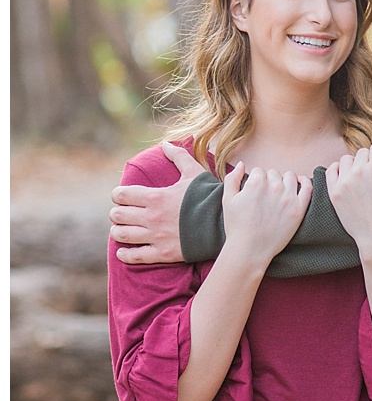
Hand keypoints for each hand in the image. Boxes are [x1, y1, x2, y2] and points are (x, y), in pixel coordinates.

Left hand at [110, 141, 205, 263]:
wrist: (224, 224)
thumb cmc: (209, 197)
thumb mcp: (195, 173)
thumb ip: (179, 157)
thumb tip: (166, 144)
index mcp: (156, 197)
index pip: (121, 195)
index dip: (118, 195)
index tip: (123, 197)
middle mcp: (151, 217)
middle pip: (117, 215)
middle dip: (118, 213)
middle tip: (124, 213)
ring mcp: (156, 236)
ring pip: (121, 234)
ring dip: (119, 231)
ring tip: (123, 229)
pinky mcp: (162, 253)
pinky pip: (134, 256)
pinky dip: (125, 254)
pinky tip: (124, 251)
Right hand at [220, 163, 311, 267]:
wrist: (250, 249)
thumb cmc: (237, 226)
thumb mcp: (227, 200)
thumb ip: (232, 178)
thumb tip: (241, 164)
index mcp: (256, 183)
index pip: (259, 171)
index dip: (256, 180)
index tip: (255, 191)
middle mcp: (274, 187)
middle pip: (274, 174)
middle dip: (269, 181)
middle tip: (266, 195)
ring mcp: (289, 197)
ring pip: (290, 177)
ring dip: (285, 181)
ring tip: (280, 191)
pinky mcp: (299, 209)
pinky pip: (308, 187)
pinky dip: (304, 182)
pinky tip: (300, 183)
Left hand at [325, 144, 371, 251]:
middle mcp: (360, 170)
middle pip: (362, 153)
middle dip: (368, 160)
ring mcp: (345, 181)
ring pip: (346, 159)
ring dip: (353, 164)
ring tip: (360, 177)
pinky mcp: (334, 192)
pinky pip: (331, 170)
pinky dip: (337, 170)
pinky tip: (344, 177)